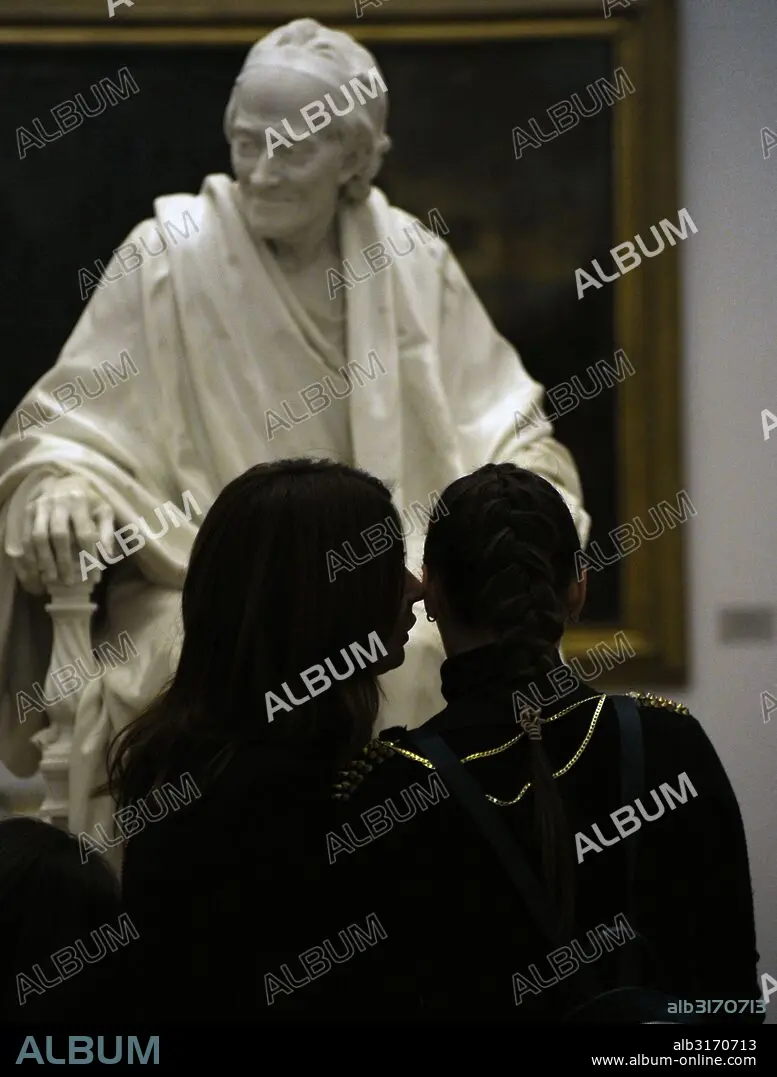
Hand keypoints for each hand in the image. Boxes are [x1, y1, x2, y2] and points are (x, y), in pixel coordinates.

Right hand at [11, 475, 113, 593]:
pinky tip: (36, 569)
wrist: (65, 481)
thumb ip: (107, 531)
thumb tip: (108, 556)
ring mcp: (40, 506)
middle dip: (63, 560)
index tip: (93, 576)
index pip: (84, 532)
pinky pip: (25, 536)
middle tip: (69, 581)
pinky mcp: (28, 511)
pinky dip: (30, 555)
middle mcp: (58, 502)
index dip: (89, 555)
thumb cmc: (89, 500)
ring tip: (52, 579)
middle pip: (59, 535)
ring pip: (38, 536)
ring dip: (44, 560)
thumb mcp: (104, 510)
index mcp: (80, 501)